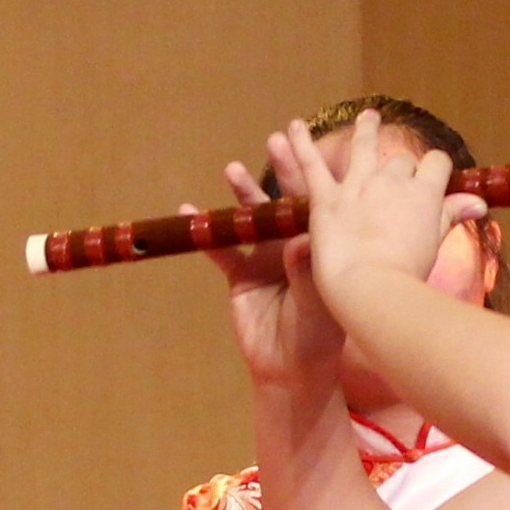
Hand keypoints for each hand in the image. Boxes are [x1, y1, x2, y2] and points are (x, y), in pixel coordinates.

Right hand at [210, 158, 342, 407]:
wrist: (291, 369)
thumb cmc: (318, 336)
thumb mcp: (320, 303)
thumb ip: (307, 273)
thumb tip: (298, 241)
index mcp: (321, 247)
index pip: (320, 204)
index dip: (315, 176)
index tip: (313, 148)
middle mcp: (294, 244)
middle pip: (285, 201)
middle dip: (281, 170)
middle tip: (275, 141)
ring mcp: (265, 256)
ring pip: (252, 218)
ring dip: (243, 194)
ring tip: (233, 169)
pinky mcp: (240, 274)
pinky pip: (220, 249)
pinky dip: (205, 232)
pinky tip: (188, 211)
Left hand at [270, 112, 456, 332]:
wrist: (372, 288)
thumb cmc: (408, 276)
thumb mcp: (436, 243)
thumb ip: (452, 215)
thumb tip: (480, 202)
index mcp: (424, 192)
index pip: (435, 164)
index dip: (435, 169)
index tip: (434, 177)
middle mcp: (392, 181)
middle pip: (400, 161)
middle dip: (401, 168)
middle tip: (397, 180)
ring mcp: (358, 187)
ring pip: (363, 147)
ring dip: (365, 130)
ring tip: (368, 116)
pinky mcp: (327, 200)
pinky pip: (311, 166)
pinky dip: (301, 145)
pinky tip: (293, 126)